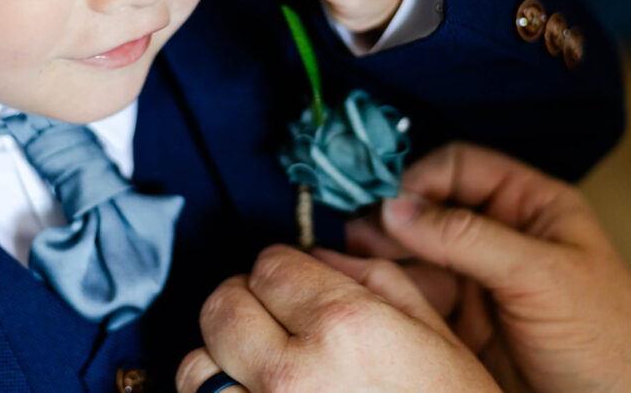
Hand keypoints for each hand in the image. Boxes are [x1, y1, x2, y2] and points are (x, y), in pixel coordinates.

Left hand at [176, 244, 499, 391]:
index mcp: (344, 326)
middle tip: (272, 319)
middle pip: (221, 305)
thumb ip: (371, 280)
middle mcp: (292, 373)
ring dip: (222, 360)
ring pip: (196, 366)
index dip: (282, 270)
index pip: (268, 264)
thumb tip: (317, 258)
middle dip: (244, 303)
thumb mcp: (434, 336)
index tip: (293, 285)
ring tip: (259, 370)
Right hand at [347, 143, 630, 392]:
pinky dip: (393, 295)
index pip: (459, 168)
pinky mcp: (463, 323)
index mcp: (529, 206)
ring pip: (415, 255)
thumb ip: (467, 237)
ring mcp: (478, 280)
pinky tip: (376, 297)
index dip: (420, 179)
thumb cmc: (611, 337)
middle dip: (393, 220)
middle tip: (358, 237)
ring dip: (385, 259)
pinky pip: (417, 297)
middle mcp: (499, 235)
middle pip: (428, 210)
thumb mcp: (542, 276)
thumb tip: (397, 207)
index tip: (387, 204)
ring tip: (360, 268)